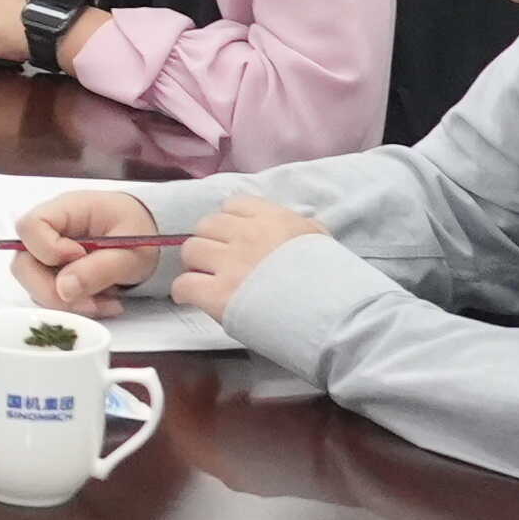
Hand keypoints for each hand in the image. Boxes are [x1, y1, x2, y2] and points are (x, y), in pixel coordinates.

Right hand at [13, 187, 176, 316]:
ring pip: (34, 284)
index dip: (47, 249)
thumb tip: (63, 289)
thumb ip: (100, 268)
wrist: (149, 235)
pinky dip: (74, 305)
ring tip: (105, 303)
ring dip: (67, 302)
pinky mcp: (54, 272)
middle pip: (23, 263)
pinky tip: (102, 302)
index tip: (79, 258)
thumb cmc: (141, 231)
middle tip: (91, 302)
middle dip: (53, 291)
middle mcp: (49, 230)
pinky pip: (50, 294)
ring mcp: (48, 253)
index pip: (30, 226)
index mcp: (67, 209)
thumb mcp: (132, 252)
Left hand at [173, 194, 325, 311]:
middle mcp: (247, 235)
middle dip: (209, 242)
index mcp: (273, 219)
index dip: (229, 222)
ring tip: (206, 279)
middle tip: (218, 261)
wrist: (334, 314)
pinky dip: (185, 292)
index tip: (234, 238)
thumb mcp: (320, 240)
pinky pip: (184, 284)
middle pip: (205, 225)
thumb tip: (289, 229)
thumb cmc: (331, 281)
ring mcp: (231, 263)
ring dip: (195, 264)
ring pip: (190, 250)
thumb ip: (298, 228)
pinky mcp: (219, 294)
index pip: (233, 205)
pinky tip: (194, 298)